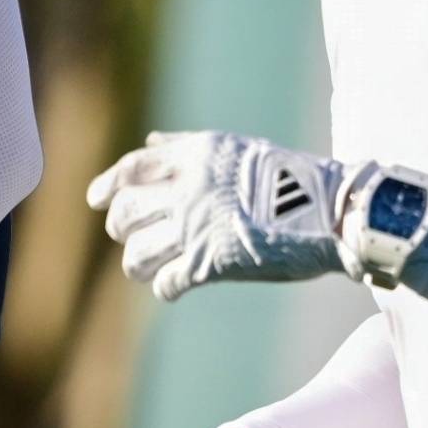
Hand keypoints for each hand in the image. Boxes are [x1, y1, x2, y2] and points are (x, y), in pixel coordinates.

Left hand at [85, 130, 343, 300]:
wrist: (333, 212)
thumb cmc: (290, 177)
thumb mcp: (235, 147)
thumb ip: (188, 147)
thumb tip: (151, 141)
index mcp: (196, 158)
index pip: (131, 170)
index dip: (107, 185)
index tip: (95, 199)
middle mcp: (190, 191)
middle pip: (125, 213)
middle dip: (121, 228)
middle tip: (129, 237)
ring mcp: (199, 229)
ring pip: (137, 253)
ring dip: (138, 263)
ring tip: (150, 266)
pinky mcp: (213, 264)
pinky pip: (168, 282)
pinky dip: (166, 286)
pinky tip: (176, 284)